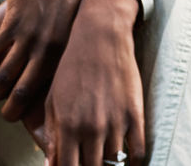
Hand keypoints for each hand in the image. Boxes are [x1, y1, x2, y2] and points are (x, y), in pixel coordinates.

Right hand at [0, 0, 89, 121]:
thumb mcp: (76, 27)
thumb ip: (71, 48)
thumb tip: (64, 74)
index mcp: (65, 54)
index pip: (48, 92)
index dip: (34, 109)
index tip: (27, 116)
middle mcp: (47, 49)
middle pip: (22, 90)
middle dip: (9, 109)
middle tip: (4, 114)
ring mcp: (28, 36)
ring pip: (4, 74)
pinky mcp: (12, 21)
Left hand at [40, 1, 145, 165]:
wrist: (99, 38)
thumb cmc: (71, 68)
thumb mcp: (54, 99)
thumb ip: (53, 134)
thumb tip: (52, 164)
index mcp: (68, 125)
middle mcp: (91, 128)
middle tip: (88, 163)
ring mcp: (115, 123)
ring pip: (114, 165)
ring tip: (104, 161)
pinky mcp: (135, 116)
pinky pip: (138, 154)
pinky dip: (132, 162)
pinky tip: (126, 161)